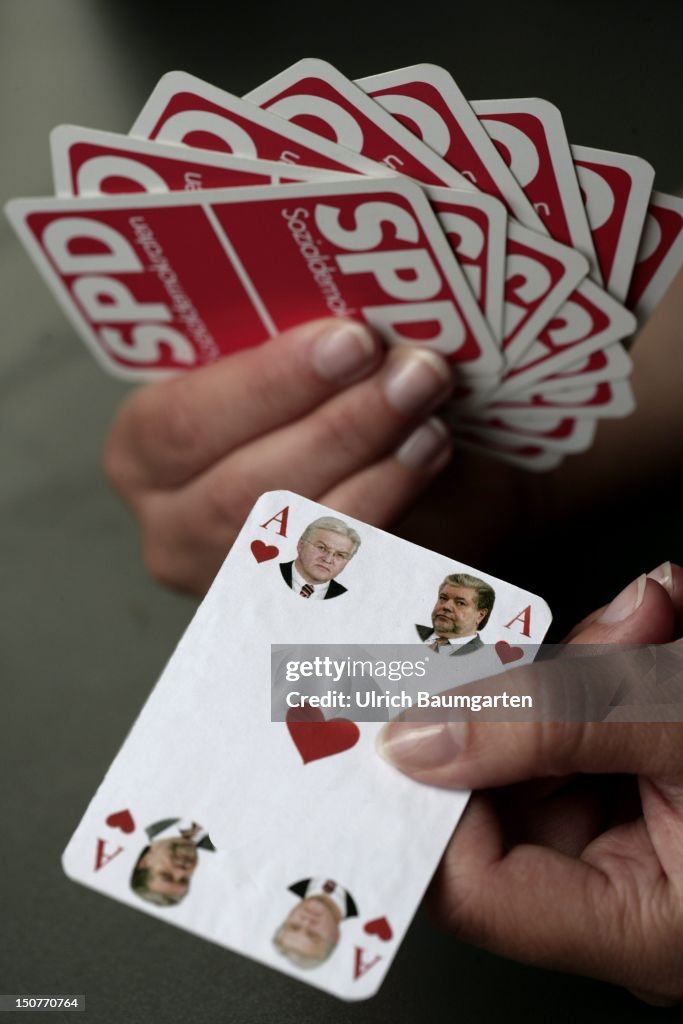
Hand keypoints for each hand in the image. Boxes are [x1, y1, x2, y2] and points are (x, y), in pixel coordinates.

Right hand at [104, 318, 453, 593]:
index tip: (352, 340)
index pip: (181, 425)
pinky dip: (394, 524)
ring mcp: (229, 588)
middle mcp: (172, 530)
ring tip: (433, 418)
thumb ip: (309, 353)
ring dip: (375, 472)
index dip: (267, 384)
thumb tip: (364, 312)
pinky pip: (343, 586)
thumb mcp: (300, 376)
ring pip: (295, 542)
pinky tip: (429, 467)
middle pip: (242, 491)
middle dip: (338, 427)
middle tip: (414, 372)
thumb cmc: (328, 414)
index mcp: (144, 453)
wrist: (398, 491)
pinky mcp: (290, 623)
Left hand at [378, 562, 682, 1004]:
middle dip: (523, 698)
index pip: (474, 884)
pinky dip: (619, 664)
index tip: (402, 708)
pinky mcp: (653, 781)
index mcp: (631, 927)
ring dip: (586, 663)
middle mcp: (621, 892)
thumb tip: (420, 732)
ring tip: (649, 619)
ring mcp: (640, 833)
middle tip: (530, 630)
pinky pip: (596, 722)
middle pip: (504, 795)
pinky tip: (662, 622)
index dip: (429, 797)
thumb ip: (553, 727)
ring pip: (548, 744)